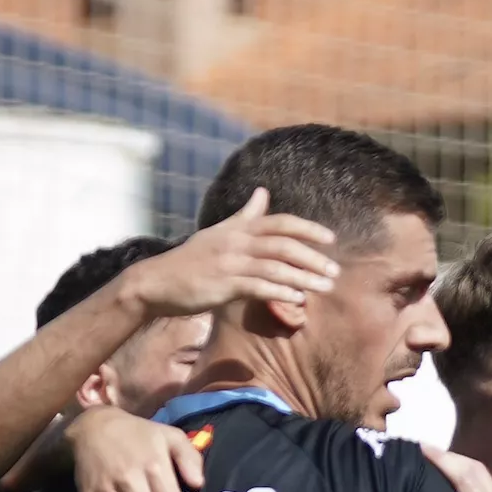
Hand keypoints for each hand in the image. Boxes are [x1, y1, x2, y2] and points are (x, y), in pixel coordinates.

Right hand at [126, 189, 338, 315]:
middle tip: (335, 271)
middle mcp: (237, 242)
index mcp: (238, 229)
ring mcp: (230, 263)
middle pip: (284, 245)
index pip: (281, 223)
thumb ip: (245, 215)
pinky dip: (281, 292)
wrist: (157, 282)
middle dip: (313, 258)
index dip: (308, 229)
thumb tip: (263, 192)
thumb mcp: (219, 232)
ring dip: (304, 278)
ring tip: (325, 288)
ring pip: (276, 268)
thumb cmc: (191, 259)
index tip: (331, 239)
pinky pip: (259, 287)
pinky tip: (298, 299)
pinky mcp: (224, 285)